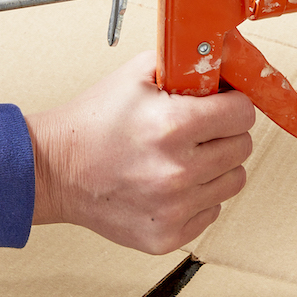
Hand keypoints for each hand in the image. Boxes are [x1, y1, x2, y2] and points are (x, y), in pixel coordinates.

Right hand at [25, 52, 254, 254]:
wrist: (54, 170)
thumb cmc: (94, 122)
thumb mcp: (138, 75)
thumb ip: (187, 64)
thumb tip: (228, 61)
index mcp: (173, 126)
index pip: (243, 114)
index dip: (233, 104)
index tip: (221, 104)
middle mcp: (177, 171)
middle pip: (242, 147)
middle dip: (225, 133)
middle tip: (197, 130)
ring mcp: (173, 208)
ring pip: (233, 181)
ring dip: (216, 166)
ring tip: (183, 156)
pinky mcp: (167, 235)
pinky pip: (212, 210)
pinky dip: (199, 196)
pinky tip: (170, 183)